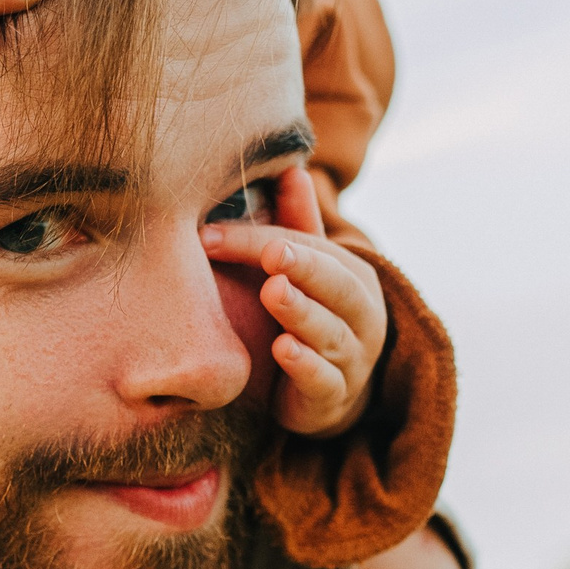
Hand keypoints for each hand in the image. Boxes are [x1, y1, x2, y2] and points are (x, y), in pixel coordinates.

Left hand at [201, 165, 386, 436]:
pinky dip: (306, 366)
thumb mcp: (304, 276)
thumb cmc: (309, 323)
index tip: (208, 235)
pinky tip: (282, 351)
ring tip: (274, 291)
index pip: (307, 249)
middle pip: (335, 284)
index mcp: (352, 277)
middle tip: (271, 253)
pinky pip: (324, 380)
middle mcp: (361, 314)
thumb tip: (293, 169)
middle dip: (304, 266)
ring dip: (302, 311)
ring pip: (331, 332)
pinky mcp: (333, 399)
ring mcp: (353, 358)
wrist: (328, 396)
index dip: (260, 239)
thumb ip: (298, 228)